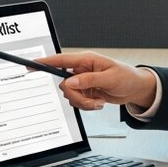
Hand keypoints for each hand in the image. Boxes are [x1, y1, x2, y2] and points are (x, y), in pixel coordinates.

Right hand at [38, 52, 157, 109]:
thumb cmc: (127, 77)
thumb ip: (88, 80)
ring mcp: (83, 82)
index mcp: (87, 60)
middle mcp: (82, 70)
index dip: (45, 62)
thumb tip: (70, 81)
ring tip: (99, 101)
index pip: (61, 60)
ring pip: (70, 96)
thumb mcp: (109, 78)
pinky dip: (87, 106)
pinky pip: (77, 102)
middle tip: (91, 99)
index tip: (32, 65)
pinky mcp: (86, 92)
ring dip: (84, 103)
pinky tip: (99, 102)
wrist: (136, 89)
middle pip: (65, 85)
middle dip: (76, 96)